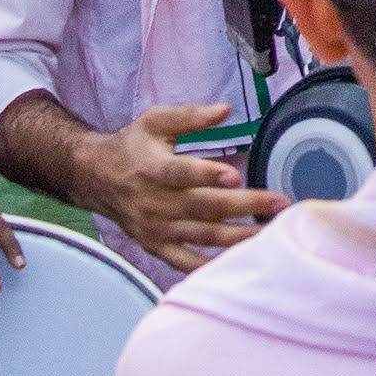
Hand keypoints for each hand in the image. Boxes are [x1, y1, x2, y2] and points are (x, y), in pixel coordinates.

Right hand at [80, 102, 284, 271]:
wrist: (95, 178)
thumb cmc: (132, 147)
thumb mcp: (155, 121)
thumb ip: (190, 116)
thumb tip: (226, 109)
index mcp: (153, 168)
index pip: (182, 173)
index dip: (207, 175)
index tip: (234, 175)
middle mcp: (154, 202)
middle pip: (204, 207)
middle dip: (245, 206)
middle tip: (280, 203)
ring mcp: (156, 229)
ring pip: (204, 236)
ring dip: (241, 237)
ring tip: (274, 232)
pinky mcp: (156, 247)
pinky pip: (188, 263)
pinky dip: (213, 266)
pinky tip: (242, 263)